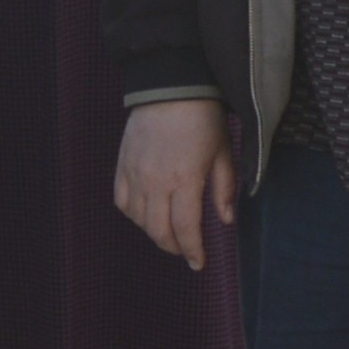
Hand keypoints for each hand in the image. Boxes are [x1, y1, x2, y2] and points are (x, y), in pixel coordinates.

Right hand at [116, 99, 236, 270]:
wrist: (171, 86)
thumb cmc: (203, 117)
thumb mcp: (223, 152)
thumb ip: (224, 189)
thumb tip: (226, 220)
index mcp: (185, 179)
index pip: (185, 229)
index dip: (192, 251)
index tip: (199, 263)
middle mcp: (155, 181)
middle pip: (159, 231)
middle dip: (174, 247)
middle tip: (186, 251)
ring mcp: (135, 174)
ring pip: (139, 220)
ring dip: (154, 232)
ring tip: (169, 231)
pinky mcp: (122, 165)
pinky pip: (122, 201)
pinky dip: (133, 214)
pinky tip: (146, 214)